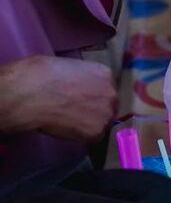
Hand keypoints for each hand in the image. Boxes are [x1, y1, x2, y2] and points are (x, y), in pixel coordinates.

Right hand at [0, 55, 116, 141]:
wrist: (27, 95)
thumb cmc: (38, 75)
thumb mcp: (65, 65)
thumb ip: (79, 77)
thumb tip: (76, 85)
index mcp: (104, 74)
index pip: (105, 87)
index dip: (92, 94)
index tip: (80, 98)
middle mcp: (111, 93)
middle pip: (108, 104)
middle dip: (94, 108)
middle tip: (75, 111)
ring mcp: (106, 114)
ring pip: (102, 121)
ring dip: (88, 122)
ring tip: (67, 119)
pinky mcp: (97, 132)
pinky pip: (92, 136)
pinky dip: (81, 135)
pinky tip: (66, 127)